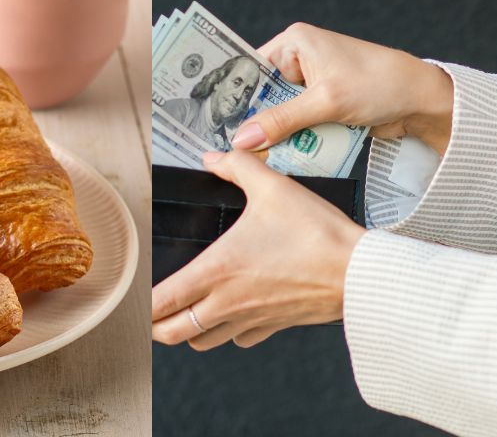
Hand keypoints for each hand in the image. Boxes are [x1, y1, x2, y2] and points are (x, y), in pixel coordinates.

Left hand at [151, 150, 365, 349]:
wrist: (359, 273)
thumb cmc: (317, 235)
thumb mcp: (273, 187)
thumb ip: (239, 166)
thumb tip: (215, 156)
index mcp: (218, 270)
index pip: (162, 301)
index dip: (142, 305)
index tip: (137, 297)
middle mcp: (228, 302)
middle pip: (173, 333)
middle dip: (157, 327)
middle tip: (153, 314)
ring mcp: (252, 319)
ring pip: (204, 341)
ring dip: (191, 330)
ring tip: (188, 313)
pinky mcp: (275, 326)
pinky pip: (240, 339)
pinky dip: (230, 331)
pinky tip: (235, 312)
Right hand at [231, 23, 453, 155]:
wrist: (422, 101)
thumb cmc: (380, 84)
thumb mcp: (325, 102)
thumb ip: (282, 121)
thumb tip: (243, 139)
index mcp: (296, 42)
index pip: (251, 67)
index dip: (231, 91)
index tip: (209, 114)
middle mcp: (301, 59)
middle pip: (263, 95)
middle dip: (253, 120)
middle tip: (232, 145)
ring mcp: (313, 85)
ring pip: (280, 114)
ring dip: (275, 134)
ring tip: (257, 155)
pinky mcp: (324, 105)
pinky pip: (299, 125)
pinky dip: (294, 139)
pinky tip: (284, 155)